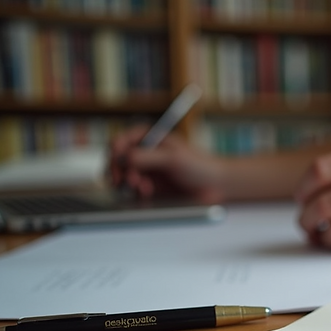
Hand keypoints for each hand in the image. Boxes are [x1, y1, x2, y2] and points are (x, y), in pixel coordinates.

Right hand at [109, 124, 224, 202]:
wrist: (215, 186)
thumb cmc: (199, 165)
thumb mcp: (174, 158)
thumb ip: (149, 157)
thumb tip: (125, 158)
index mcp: (149, 137)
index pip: (121, 140)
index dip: (115, 150)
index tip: (117, 159)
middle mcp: (144, 153)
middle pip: (116, 159)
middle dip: (119, 170)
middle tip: (127, 180)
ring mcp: (145, 171)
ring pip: (122, 176)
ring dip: (127, 182)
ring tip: (142, 187)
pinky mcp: (149, 187)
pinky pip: (132, 190)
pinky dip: (135, 192)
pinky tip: (147, 192)